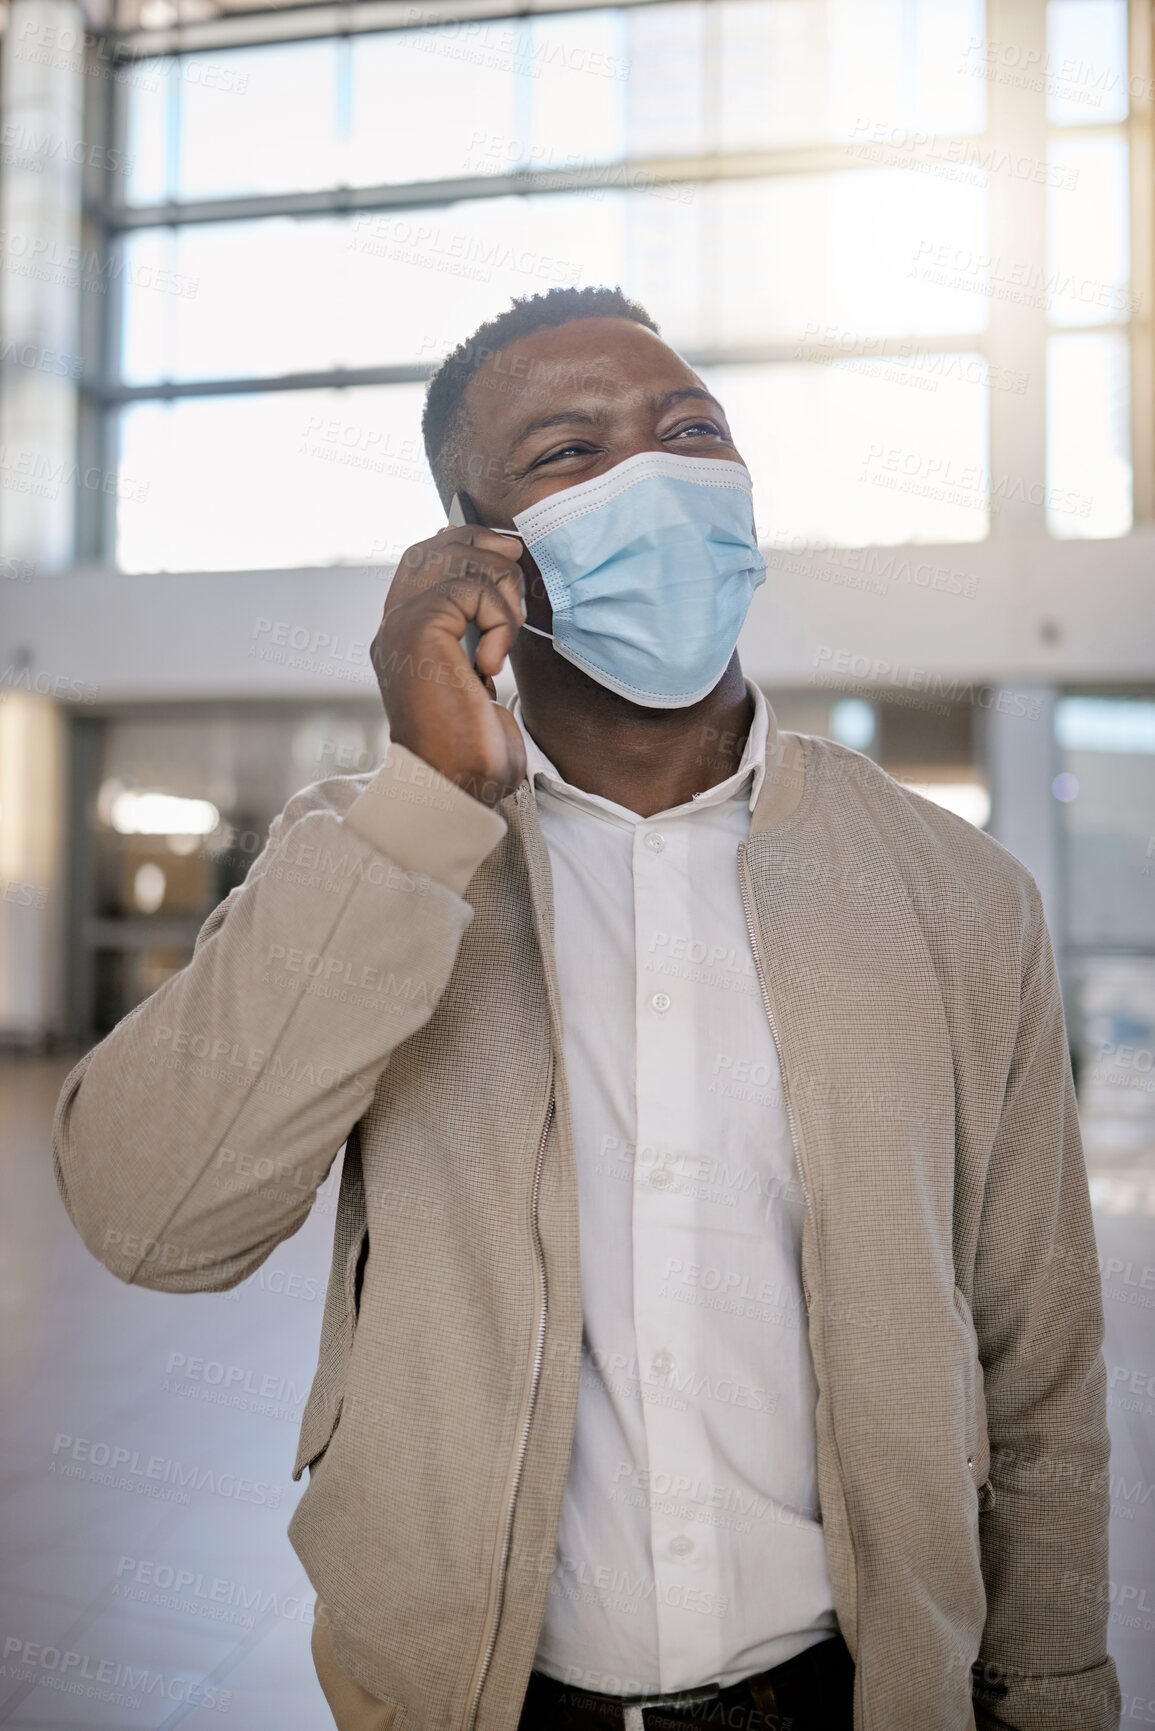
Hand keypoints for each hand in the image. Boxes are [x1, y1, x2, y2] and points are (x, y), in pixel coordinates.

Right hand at [371, 526, 527, 806]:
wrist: (457, 785)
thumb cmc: (474, 748)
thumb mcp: (480, 678)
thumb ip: (479, 633)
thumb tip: (505, 586)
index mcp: (403, 638)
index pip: (421, 562)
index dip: (461, 543)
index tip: (503, 551)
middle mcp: (394, 627)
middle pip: (430, 549)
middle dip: (480, 544)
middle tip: (515, 558)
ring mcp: (401, 626)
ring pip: (455, 561)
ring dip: (500, 585)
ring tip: (508, 630)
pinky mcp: (418, 629)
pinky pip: (470, 589)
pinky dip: (498, 620)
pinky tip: (492, 663)